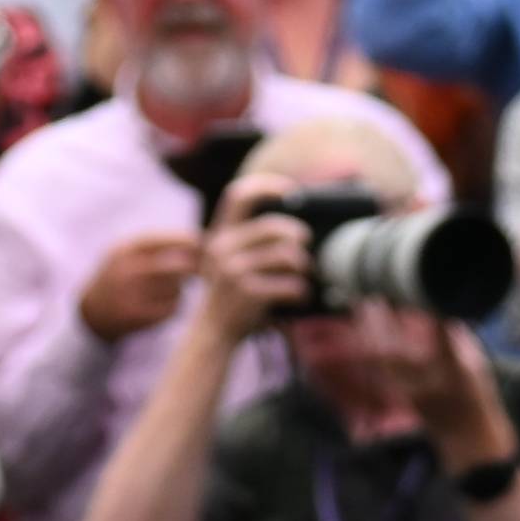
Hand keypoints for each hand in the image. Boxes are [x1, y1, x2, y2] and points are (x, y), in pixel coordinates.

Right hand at [77, 231, 200, 339]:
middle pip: (175, 267)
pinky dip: (175, 305)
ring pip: (176, 289)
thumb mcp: (126, 253)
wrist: (93, 312)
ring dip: (180, 287)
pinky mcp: (139, 318)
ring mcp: (133, 296)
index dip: (186, 241)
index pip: (164, 241)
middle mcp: (128, 272)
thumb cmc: (118, 276)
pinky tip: (165, 302)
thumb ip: (155, 245)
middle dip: (191, 267)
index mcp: (125, 251)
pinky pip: (171, 308)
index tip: (200, 243)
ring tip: (170, 287)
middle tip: (198, 268)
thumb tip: (196, 242)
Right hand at [191, 200, 317, 343]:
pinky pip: (290, 284)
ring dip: (303, 265)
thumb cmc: (231, 295)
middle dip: (297, 234)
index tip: (292, 191)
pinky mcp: (248, 293)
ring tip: (304, 274)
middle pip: (273, 227)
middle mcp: (222, 248)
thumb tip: (297, 228)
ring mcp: (234, 271)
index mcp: (219, 235)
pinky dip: (301, 291)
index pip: (239, 196)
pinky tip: (300, 296)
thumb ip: (248, 242)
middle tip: (307, 241)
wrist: (212, 333)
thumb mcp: (228, 262)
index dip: (266, 187)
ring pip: (287, 256)